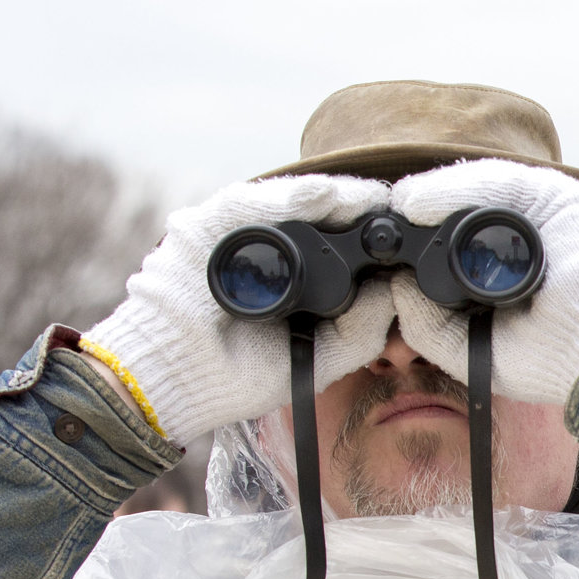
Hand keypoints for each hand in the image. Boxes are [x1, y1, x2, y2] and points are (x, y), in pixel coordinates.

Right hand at [84, 174, 398, 443]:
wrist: (169, 383)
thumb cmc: (232, 374)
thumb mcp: (309, 358)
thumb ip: (354, 335)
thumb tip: (394, 298)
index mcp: (285, 272)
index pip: (332, 241)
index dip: (368, 234)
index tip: (409, 234)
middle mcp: (257, 245)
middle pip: (313, 214)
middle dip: (357, 208)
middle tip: (400, 208)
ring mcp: (227, 233)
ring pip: (286, 202)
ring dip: (332, 196)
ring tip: (371, 197)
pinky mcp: (200, 227)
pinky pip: (246, 204)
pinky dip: (286, 199)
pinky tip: (324, 195)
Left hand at [387, 160, 578, 405]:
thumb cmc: (552, 360)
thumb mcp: (474, 349)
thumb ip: (431, 327)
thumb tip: (396, 289)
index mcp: (516, 266)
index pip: (462, 237)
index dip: (424, 235)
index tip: (387, 244)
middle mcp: (534, 233)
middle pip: (469, 208)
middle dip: (426, 212)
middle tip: (387, 219)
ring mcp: (549, 212)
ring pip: (482, 189)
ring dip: (436, 195)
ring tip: (402, 206)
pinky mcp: (560, 197)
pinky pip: (501, 184)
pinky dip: (458, 189)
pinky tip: (422, 202)